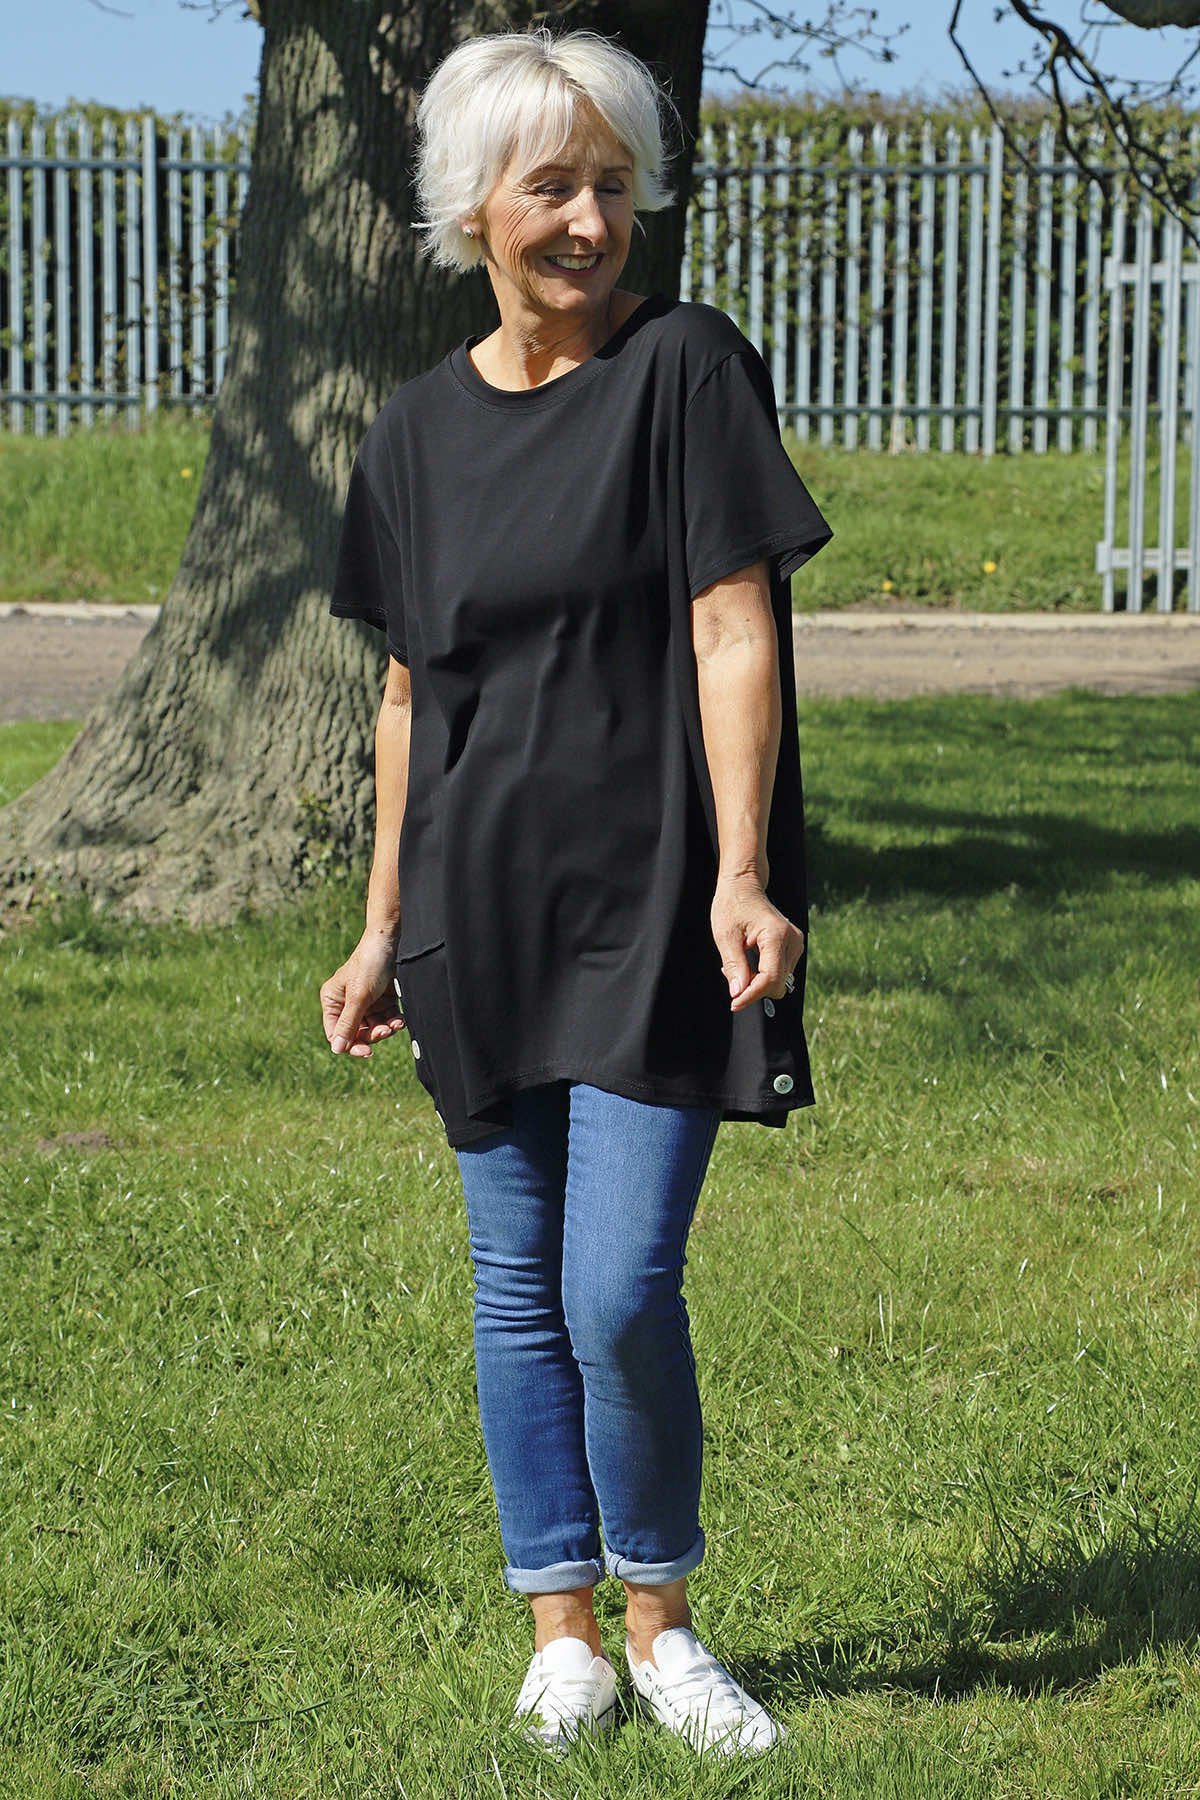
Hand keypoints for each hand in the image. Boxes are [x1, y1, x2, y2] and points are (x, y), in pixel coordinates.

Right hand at [320, 931, 404, 1057]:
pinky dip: (394, 1021)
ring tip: (396, 1024)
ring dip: (386, 1028)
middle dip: (373, 1034)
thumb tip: (337, 1050)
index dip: (350, 1045)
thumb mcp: (359, 996)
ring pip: (374, 1027)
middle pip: (357, 1032)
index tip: (367, 1052)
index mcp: (332, 1001)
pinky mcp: (382, 1000)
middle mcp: (346, 1003)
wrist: (391, 942)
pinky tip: (400, 1019)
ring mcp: (365, 1002)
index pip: (336, 1032)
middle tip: (386, 1031)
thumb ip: (348, 1024)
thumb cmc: (369, 964)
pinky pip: (386, 1019)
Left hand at [710, 873, 804, 1014]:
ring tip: (737, 963)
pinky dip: (762, 975)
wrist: (744, 886)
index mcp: (777, 935)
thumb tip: (738, 993)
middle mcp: (793, 941)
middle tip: (729, 974)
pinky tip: (748, 962)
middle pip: (777, 984)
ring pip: (778, 981)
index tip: (734, 1003)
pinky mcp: (793, 947)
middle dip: (753, 988)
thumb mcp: (725, 936)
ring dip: (756, 981)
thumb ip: (734, 966)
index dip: (752, 995)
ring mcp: (796, 944)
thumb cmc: (732, 906)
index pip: (770, 978)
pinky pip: (779, 972)